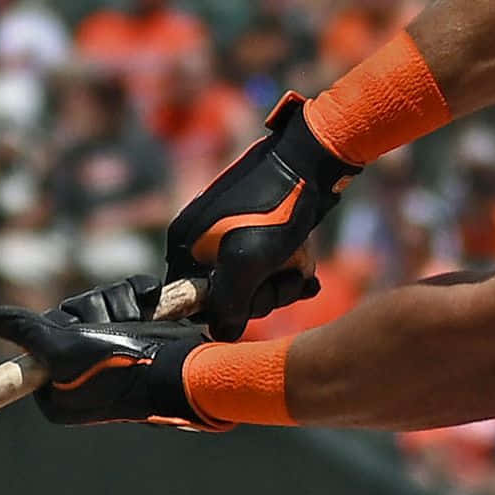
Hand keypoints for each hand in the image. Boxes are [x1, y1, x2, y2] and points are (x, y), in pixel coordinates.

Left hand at [0, 279, 215, 427]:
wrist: (182, 372)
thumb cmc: (117, 368)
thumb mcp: (62, 349)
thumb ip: (27, 332)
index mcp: (58, 387)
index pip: (47, 333)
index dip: (65, 325)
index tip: (79, 335)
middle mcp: (82, 371)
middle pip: (74, 313)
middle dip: (96, 312)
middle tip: (111, 331)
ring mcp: (112, 353)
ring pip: (101, 303)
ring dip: (120, 304)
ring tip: (138, 321)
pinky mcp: (139, 336)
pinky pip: (129, 299)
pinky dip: (140, 296)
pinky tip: (152, 303)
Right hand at [165, 94, 348, 340]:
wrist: (310, 160)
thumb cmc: (275, 210)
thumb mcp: (246, 262)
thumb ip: (228, 303)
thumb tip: (223, 333)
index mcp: (185, 246)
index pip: (193, 302)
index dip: (225, 310)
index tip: (254, 299)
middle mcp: (201, 243)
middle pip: (226, 297)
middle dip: (262, 296)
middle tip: (285, 280)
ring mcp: (230, 237)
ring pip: (252, 285)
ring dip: (281, 285)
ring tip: (301, 270)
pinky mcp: (257, 232)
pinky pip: (266, 269)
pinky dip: (288, 273)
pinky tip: (308, 275)